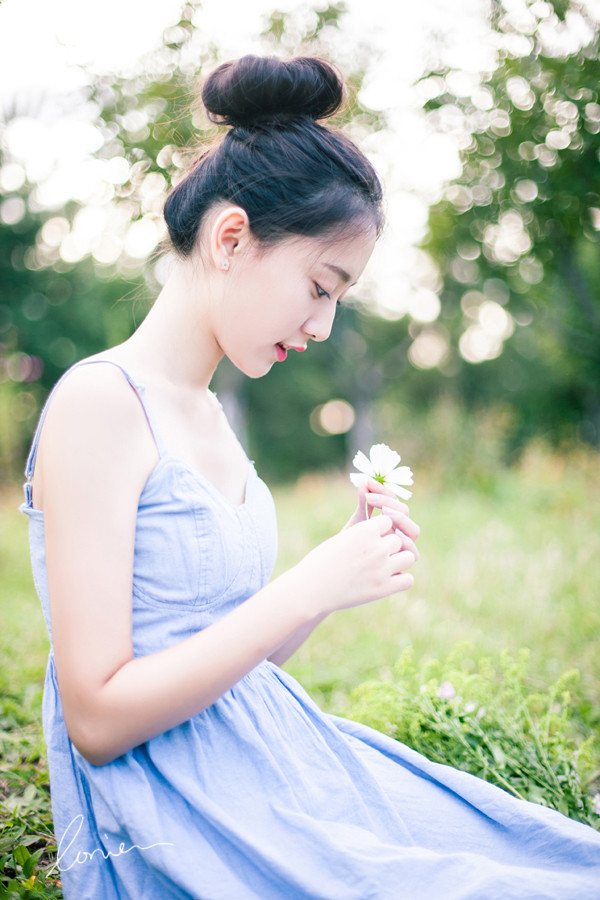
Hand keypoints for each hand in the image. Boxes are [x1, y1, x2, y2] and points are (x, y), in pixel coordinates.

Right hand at [296, 513, 415, 616]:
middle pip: (398, 539)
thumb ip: (361, 528)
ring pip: (409, 556)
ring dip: (399, 560)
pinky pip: (408, 580)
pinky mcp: (383, 588)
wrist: (311, 589)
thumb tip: (374, 512)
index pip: (388, 521)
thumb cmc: (320, 561)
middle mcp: (376, 547)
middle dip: (389, 546)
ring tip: (384, 566)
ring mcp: (382, 568)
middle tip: (374, 555)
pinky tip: (388, 580)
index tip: (371, 538)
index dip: (381, 530)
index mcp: (365, 530)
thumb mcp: (341, 537)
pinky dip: (401, 579)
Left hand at [346, 475, 419, 560]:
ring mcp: (403, 547)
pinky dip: (405, 544)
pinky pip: (412, 552)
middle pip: (404, 512)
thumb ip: (363, 503)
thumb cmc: (351, 547)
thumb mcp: (357, 524)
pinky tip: (391, 536)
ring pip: (413, 531)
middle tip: (372, 499)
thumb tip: (364, 480)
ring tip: (384, 513)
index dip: (383, 490)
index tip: (368, 482)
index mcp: (390, 519)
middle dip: (391, 503)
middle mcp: (399, 531)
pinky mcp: (403, 563)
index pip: (393, 499)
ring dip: (400, 520)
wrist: (343, 571)